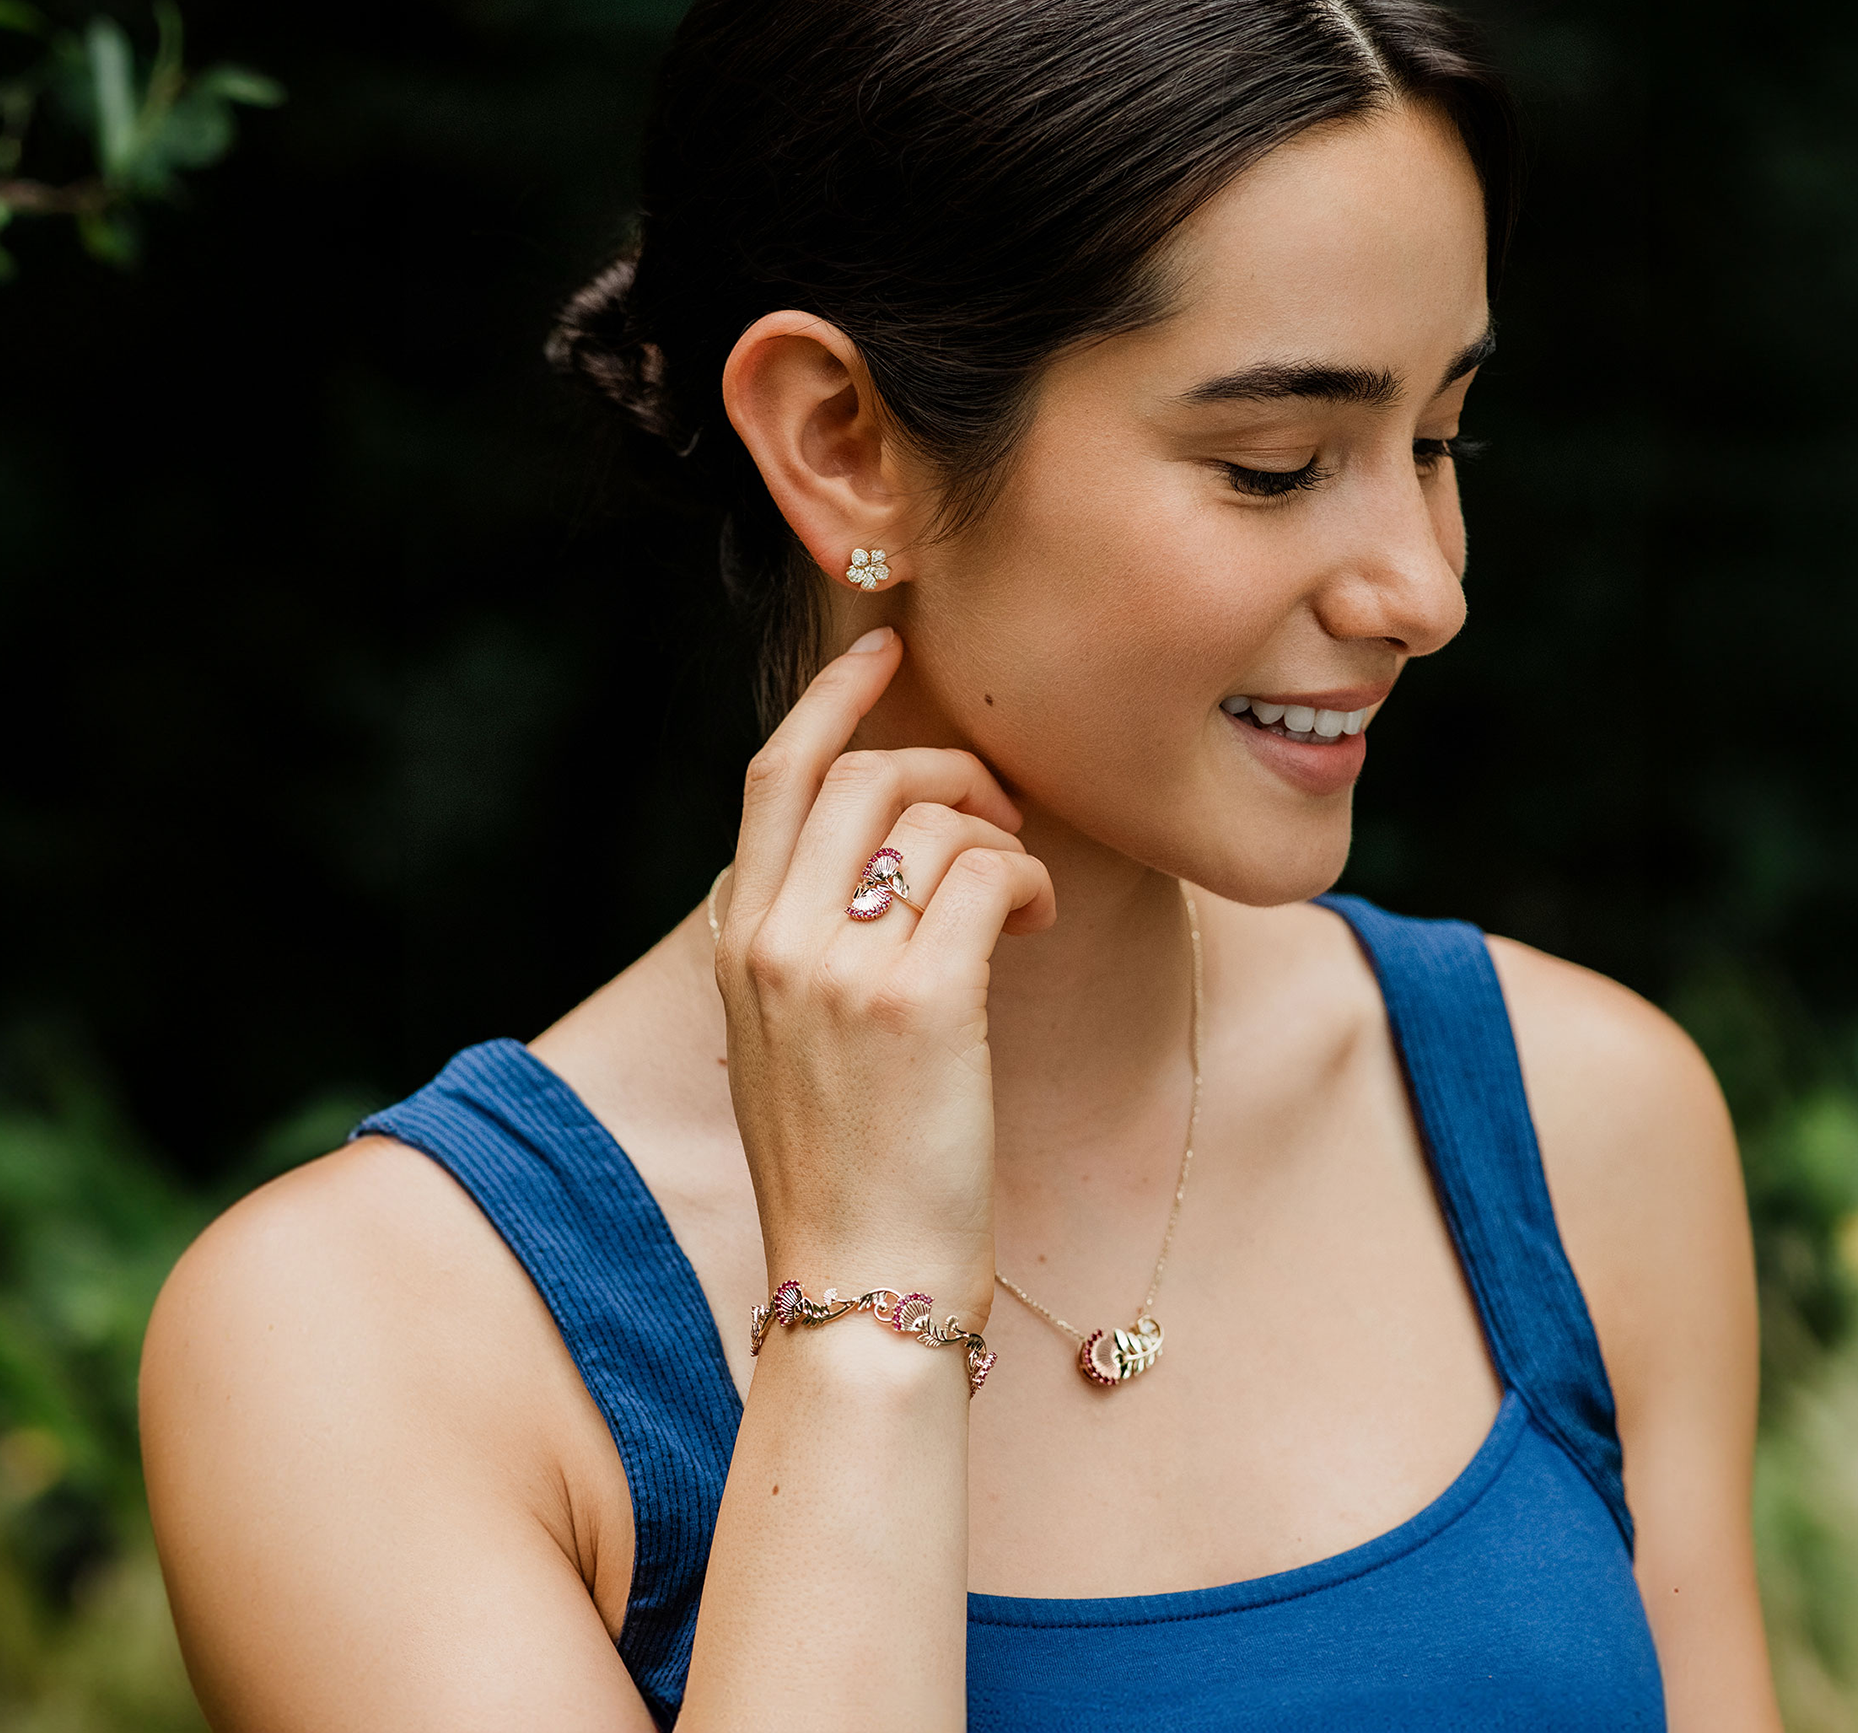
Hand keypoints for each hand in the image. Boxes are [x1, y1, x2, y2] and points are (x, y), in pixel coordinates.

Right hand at [714, 627, 1053, 1326]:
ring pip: (937, 819)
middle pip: (867, 775)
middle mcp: (773, 939)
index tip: (884, 649)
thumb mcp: (782, 1037)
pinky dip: (1031, 880)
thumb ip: (803, 936)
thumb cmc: (843, 1166)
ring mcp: (839, 969)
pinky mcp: (919, 1003)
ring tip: (1023, 898)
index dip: (833, 695)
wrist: (858, 1289)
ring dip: (1004, 837)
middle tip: (999, 813)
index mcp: (739, 939)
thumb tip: (872, 850)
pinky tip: (1037, 923)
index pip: (776, 774)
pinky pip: (993, 873)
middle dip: (950, 768)